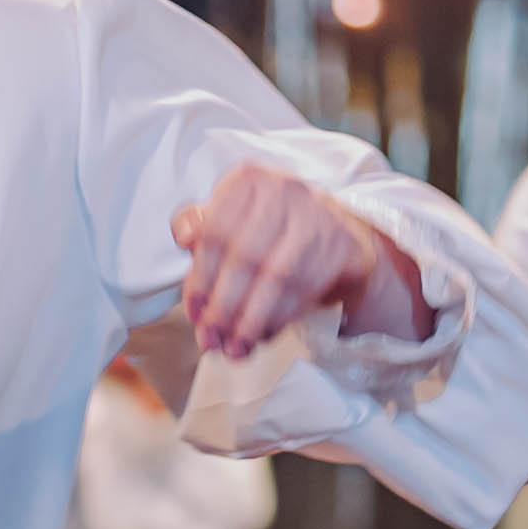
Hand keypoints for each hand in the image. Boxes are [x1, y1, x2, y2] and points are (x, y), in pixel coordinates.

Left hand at [171, 166, 427, 361]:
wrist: (337, 233)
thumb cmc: (270, 232)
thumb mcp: (231, 222)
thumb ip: (200, 228)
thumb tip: (185, 236)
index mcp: (247, 180)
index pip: (215, 233)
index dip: (200, 280)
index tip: (193, 314)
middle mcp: (284, 189)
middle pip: (245, 257)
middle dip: (224, 308)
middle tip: (211, 340)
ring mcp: (317, 215)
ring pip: (276, 277)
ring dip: (251, 321)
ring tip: (235, 348)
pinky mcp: (342, 244)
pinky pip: (305, 289)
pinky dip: (280, 318)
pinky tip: (263, 335)